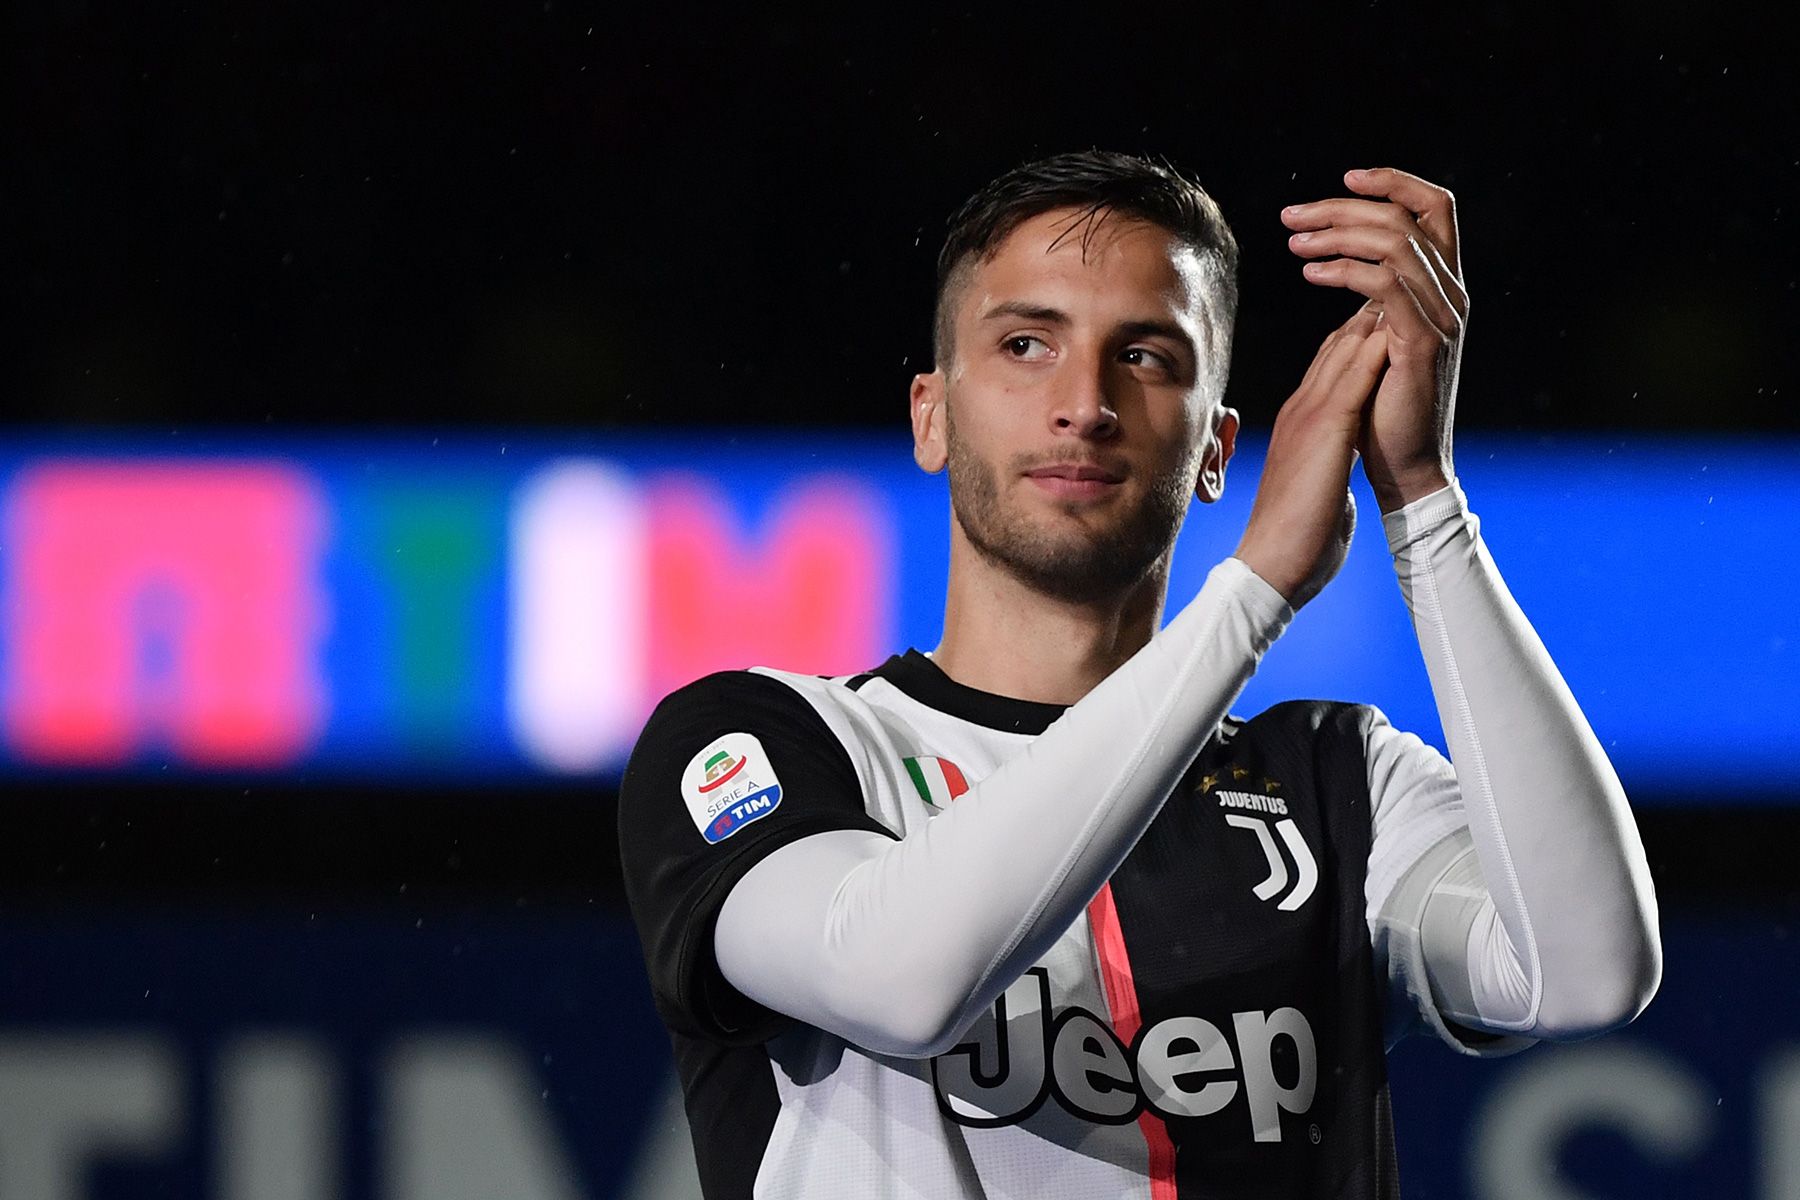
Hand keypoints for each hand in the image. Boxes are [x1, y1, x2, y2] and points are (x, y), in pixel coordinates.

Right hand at [1234, 304, 1390, 609]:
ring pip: (1346, 347)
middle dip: (1372, 307)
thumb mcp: (1317, 490)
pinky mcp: (1324, 429)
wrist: (1270, 566)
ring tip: (1407, 283)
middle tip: (1403, 276)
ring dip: (1378, 312)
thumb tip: (1336, 477)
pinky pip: (1356, 374)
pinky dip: (1378, 345)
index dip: (1362, 332)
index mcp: (1300, 423)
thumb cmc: (1295, 541)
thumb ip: (1326, 471)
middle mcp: (1301, 408)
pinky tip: (1402, 324)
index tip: (1391, 309)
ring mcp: (1309, 415)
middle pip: (1339, 342)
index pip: (1334, 363)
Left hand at [1282, 168, 1467, 511]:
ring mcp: (1440, 318)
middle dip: (1342, 208)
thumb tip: (1351, 265)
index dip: (1395, 183)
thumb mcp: (1381, 341)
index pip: (1434, 209)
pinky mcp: (1420, 344)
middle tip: (1291, 217)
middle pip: (1404, 217)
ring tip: (1294, 244)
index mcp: (1444, 287)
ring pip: (1393, 243)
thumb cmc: (1385, 408)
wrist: (1404, 467)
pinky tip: (1311, 275)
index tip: (1346, 178)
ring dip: (1335, 235)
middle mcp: (1450, 295)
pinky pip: (1385, 285)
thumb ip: (1377, 302)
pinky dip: (1345, 271)